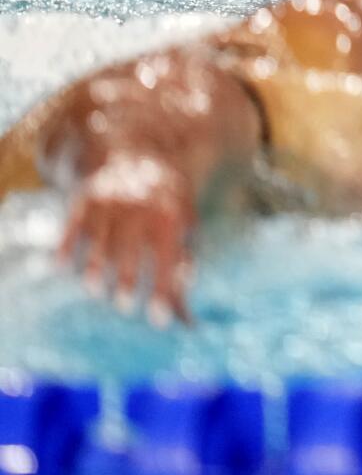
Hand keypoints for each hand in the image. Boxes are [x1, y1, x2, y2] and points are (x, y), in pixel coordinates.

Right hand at [58, 154, 197, 324]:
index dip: (161, 291)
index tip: (158, 321)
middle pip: (128, 253)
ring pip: (98, 244)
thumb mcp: (185, 223)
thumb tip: (189, 314)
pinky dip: (65, 249)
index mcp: (169, 215)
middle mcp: (139, 209)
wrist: (139, 153)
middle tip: (123, 306)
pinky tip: (60, 268)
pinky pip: (71, 228)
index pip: (166, 258)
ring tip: (95, 291)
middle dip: (125, 282)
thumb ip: (185, 263)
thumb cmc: (167, 200)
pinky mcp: (85, 199)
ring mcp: (109, 203)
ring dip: (94, 271)